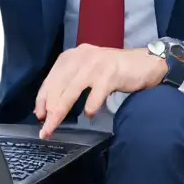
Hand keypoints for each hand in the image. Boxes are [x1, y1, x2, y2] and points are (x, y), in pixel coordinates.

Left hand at [34, 44, 167, 138]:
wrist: (145, 63)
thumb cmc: (115, 70)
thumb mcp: (88, 70)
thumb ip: (71, 82)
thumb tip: (52, 105)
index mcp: (72, 56)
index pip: (51, 78)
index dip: (43, 98)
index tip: (39, 115)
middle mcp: (81, 57)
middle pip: (58, 86)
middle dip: (49, 109)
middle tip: (45, 127)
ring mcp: (95, 65)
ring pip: (71, 92)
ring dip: (60, 112)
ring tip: (54, 125)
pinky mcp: (110, 74)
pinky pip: (94, 95)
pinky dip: (90, 107)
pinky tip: (89, 115)